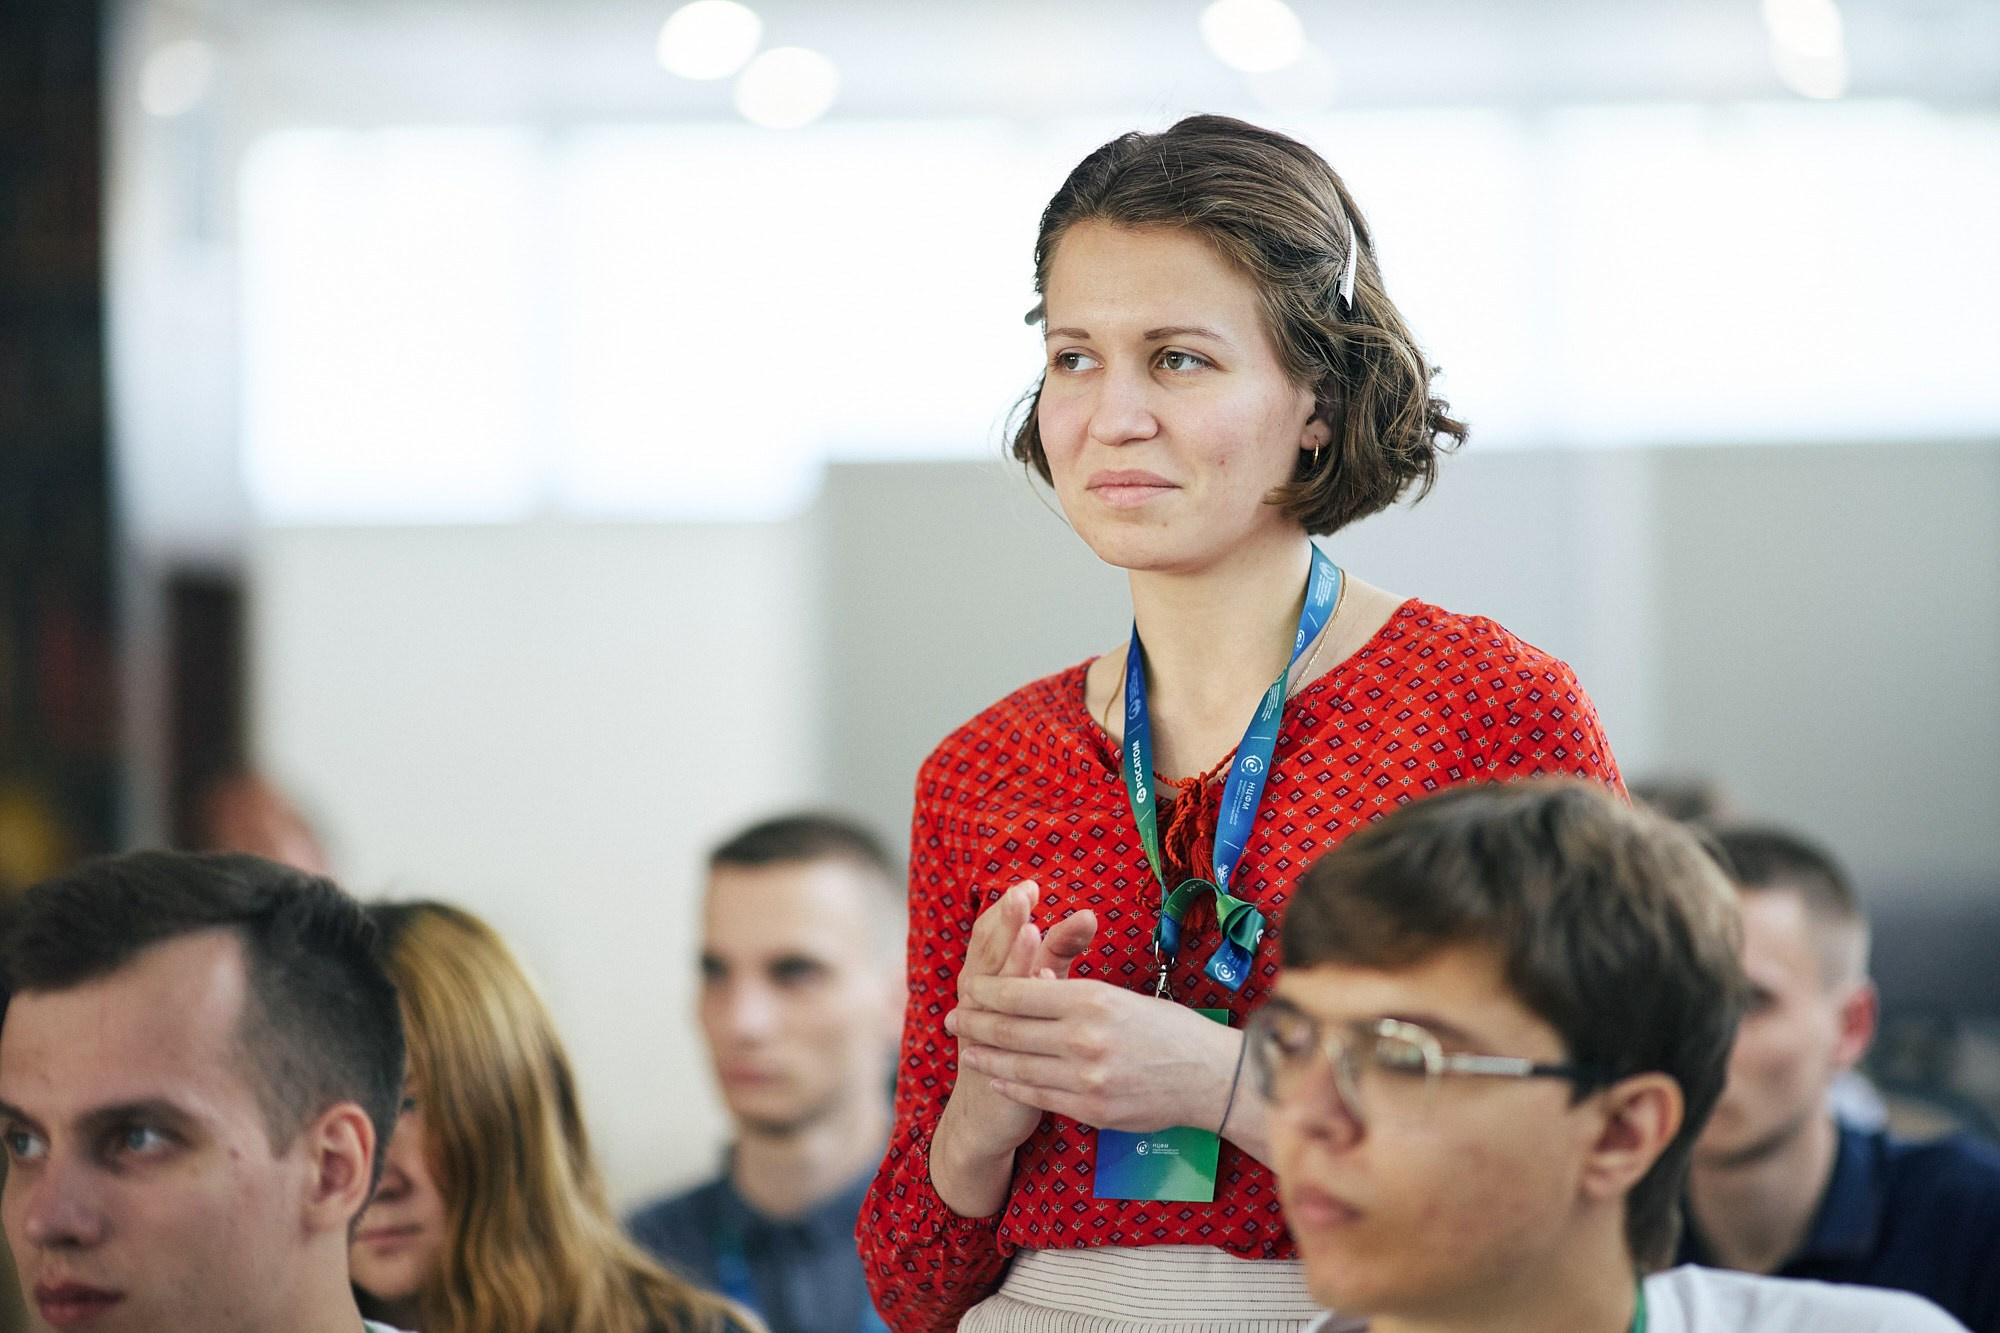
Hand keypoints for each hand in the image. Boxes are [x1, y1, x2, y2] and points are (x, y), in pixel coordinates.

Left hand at [949, 974, 1239, 1135]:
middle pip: (1009, 1029)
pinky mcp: (1091, 1110)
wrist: (1209, 1077)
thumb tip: (1030, 982)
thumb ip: (1073, 994)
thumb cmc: (1167, 1029)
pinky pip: (1038, 1096)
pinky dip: (1011, 1084)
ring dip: (985, 1056)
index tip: (966, 987)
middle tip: (951, 1019)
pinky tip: (997, 1076)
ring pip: (1017, 1066)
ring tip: (965, 1049)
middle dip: (973, 1023)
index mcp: (1091, 999)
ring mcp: (1086, 1078)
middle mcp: (1084, 1038)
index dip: (985, 991)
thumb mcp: (1120, 997)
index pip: (1019, 992)